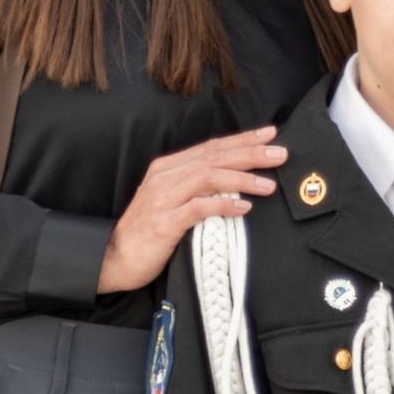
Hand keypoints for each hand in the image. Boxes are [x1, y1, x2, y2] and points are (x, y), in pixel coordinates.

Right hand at [99, 128, 287, 292]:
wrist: (113, 258)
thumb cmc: (147, 232)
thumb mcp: (170, 201)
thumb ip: (195, 188)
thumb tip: (235, 182)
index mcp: (168, 168)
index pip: (211, 147)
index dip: (242, 140)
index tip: (269, 135)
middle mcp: (165, 177)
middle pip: (214, 157)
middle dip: (250, 154)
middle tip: (280, 154)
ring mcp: (163, 199)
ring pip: (209, 177)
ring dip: (243, 178)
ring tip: (268, 184)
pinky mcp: (164, 223)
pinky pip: (199, 208)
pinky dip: (223, 204)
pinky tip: (243, 207)